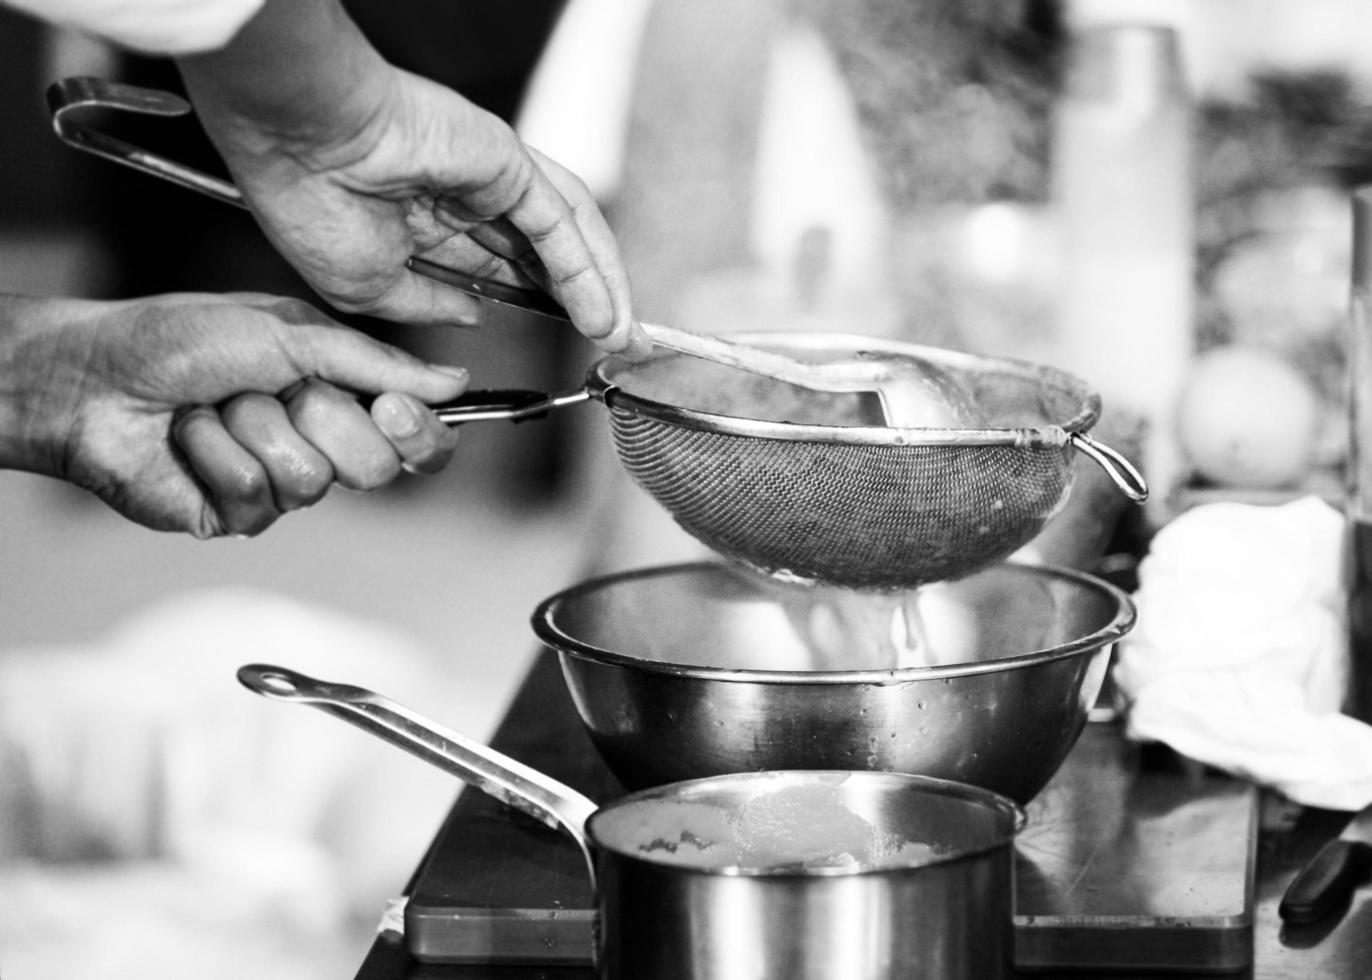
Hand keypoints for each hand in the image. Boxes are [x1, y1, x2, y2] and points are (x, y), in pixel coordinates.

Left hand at [0, 293, 465, 536]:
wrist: (95, 373)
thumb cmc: (180, 339)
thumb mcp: (290, 331)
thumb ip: (374, 362)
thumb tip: (454, 381)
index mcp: (343, 398)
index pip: (418, 440)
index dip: (419, 433)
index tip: (391, 407)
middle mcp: (320, 445)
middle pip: (378, 468)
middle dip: (325, 419)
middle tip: (282, 390)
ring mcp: (280, 486)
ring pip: (312, 480)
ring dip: (256, 426)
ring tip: (218, 405)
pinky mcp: (236, 514)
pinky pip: (258, 494)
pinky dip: (217, 451)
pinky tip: (190, 434)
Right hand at [177, 0, 647, 357]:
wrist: (297, 140)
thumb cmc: (309, 202)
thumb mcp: (370, 288)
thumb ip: (429, 303)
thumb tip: (476, 315)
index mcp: (429, 223)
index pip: (503, 270)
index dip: (538, 305)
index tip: (570, 341)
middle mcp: (468, 197)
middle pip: (546, 254)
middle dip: (586, 300)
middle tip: (618, 344)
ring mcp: (493, 176)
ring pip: (564, 236)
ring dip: (599, 287)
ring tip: (620, 336)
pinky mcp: (509, 164)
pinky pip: (559, 223)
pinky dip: (585, 269)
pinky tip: (600, 312)